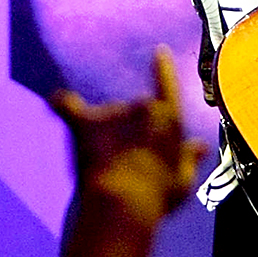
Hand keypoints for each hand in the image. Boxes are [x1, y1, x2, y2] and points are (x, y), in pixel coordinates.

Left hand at [46, 47, 206, 256]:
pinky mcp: (84, 122)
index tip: (158, 51)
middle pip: (132, 110)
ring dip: (102, 133)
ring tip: (103, 165)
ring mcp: (112, 112)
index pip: (166, 85)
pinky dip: (61, 104)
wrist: (122, 204)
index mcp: (168, 119)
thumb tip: (200, 146)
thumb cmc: (157, 197)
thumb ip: (190, 160)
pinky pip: (67, 104)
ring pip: (105, 116)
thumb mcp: (181, 182)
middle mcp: (142, 107)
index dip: (162, 68)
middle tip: (125, 162)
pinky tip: (56, 102)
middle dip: (127, 130)